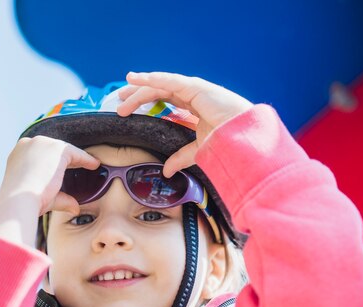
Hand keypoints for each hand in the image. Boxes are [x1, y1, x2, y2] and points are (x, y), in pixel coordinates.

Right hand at [0, 136, 97, 247]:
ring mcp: (42, 143)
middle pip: (51, 148)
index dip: (52, 162)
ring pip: (63, 149)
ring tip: (89, 164)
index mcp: (18, 154)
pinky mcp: (55, 149)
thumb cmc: (26, 203)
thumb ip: (61, 199)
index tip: (62, 169)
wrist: (19, 200)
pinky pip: (74, 152)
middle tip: (78, 166)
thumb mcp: (44, 197)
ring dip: (77, 157)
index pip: (39, 154)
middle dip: (65, 158)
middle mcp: (28, 144)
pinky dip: (85, 159)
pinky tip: (94, 165)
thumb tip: (75, 208)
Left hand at [117, 72, 252, 176]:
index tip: (128, 108)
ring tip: (122, 95)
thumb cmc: (227, 141)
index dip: (146, 101)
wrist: (242, 138)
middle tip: (120, 101)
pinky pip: (169, 80)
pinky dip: (152, 79)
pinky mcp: (196, 87)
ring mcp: (194, 89)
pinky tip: (137, 79)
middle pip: (158, 90)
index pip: (164, 99)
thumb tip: (167, 172)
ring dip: (139, 88)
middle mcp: (192, 95)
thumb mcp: (197, 150)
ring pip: (160, 84)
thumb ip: (181, 158)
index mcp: (193, 106)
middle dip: (138, 94)